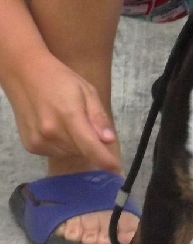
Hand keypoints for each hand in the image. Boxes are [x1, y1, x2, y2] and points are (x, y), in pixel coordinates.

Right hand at [4, 50, 119, 170]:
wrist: (24, 74)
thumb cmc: (60, 80)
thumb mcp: (87, 91)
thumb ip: (98, 117)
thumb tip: (109, 140)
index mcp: (69, 116)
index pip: (91, 147)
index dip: (106, 161)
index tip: (116, 169)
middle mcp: (51, 132)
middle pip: (83, 152)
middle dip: (90, 143)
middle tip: (84, 122)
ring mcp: (39, 141)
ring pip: (71, 154)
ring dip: (76, 144)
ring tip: (68, 122)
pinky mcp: (31, 146)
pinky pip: (57, 153)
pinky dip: (62, 145)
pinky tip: (56, 128)